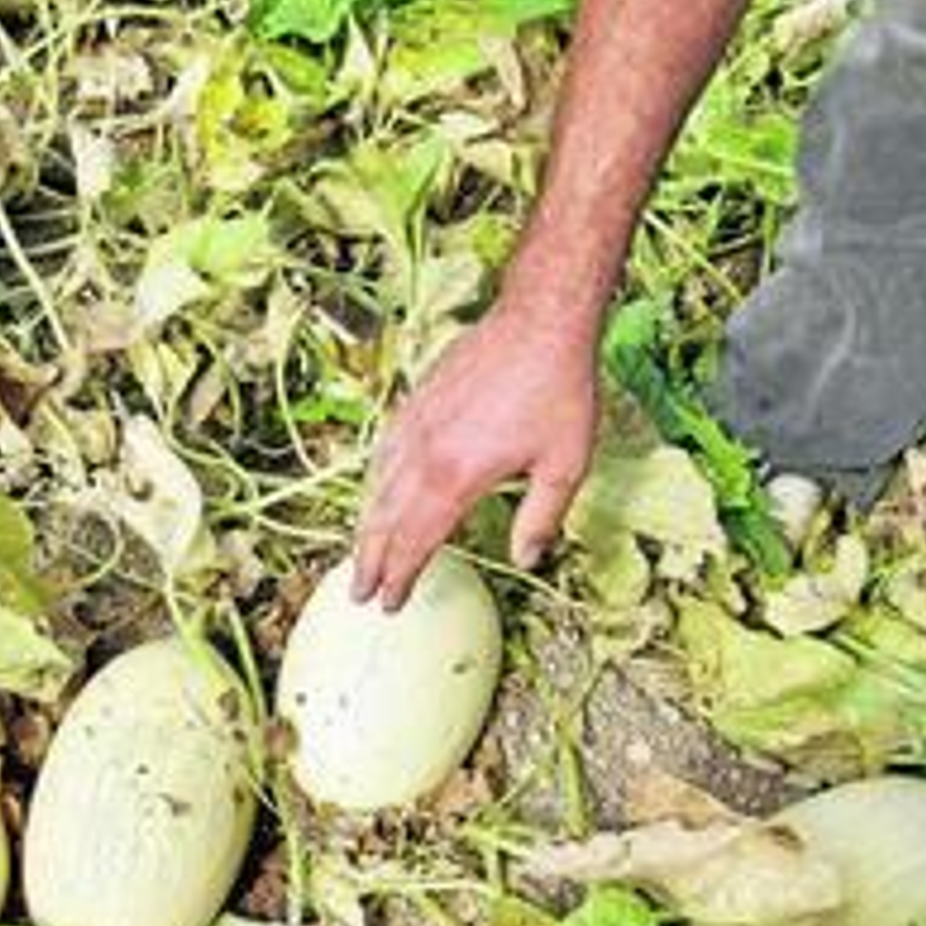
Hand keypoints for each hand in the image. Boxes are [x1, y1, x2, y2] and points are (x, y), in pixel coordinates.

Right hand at [351, 293, 599, 609]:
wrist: (539, 321)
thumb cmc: (558, 390)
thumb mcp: (565, 464)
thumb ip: (541, 518)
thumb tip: (525, 559)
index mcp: (458, 478)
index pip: (415, 541)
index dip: (401, 576)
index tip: (390, 603)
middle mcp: (426, 454)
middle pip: (384, 519)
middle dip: (370, 560)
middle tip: (360, 592)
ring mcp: (416, 425)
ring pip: (377, 486)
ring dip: (367, 524)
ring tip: (363, 552)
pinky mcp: (417, 402)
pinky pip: (384, 451)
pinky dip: (375, 480)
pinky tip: (377, 490)